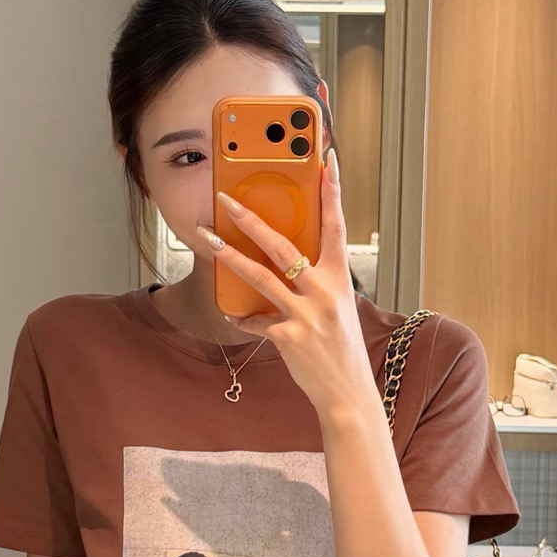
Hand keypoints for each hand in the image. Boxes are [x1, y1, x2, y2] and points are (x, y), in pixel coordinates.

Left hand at [196, 146, 379, 420]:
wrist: (349, 393)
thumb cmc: (341, 349)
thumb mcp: (337, 309)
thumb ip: (316, 284)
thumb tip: (286, 265)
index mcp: (340, 279)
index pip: (335, 226)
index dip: (331, 193)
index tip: (324, 162)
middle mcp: (325, 292)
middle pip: (284, 246)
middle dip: (252, 220)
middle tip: (228, 200)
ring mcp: (308, 314)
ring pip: (261, 276)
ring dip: (230, 256)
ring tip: (208, 239)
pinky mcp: (290, 337)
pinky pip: (256, 321)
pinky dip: (243, 318)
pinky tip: (233, 316)